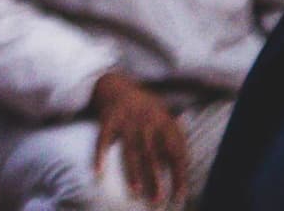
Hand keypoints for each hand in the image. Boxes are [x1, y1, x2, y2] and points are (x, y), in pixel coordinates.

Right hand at [89, 70, 190, 205]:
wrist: (117, 84)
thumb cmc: (145, 107)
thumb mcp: (165, 115)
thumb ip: (176, 138)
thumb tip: (184, 163)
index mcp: (164, 122)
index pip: (175, 152)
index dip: (179, 175)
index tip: (180, 195)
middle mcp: (146, 121)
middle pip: (152, 154)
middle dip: (155, 178)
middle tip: (157, 199)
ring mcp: (125, 120)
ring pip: (129, 150)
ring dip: (132, 171)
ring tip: (136, 191)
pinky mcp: (107, 119)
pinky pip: (102, 140)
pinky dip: (99, 155)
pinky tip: (98, 172)